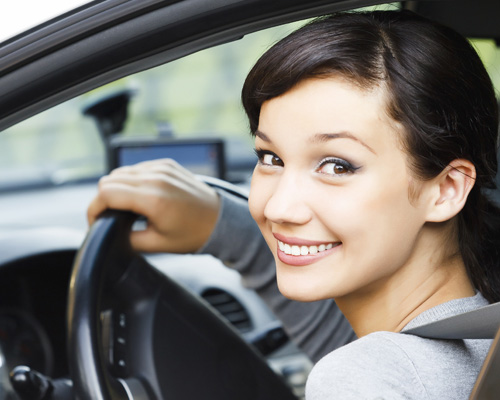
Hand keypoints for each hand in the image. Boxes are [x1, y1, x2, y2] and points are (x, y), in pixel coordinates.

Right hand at [87, 159, 219, 252]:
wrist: (220, 220)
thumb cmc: (193, 234)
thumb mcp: (157, 244)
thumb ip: (127, 238)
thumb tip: (109, 232)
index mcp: (153, 199)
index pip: (106, 193)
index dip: (93, 209)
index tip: (95, 222)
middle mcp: (156, 178)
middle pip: (109, 180)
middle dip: (103, 200)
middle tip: (109, 217)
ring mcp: (162, 168)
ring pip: (121, 172)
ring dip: (116, 189)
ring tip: (125, 208)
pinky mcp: (167, 164)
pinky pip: (137, 168)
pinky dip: (131, 180)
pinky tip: (140, 196)